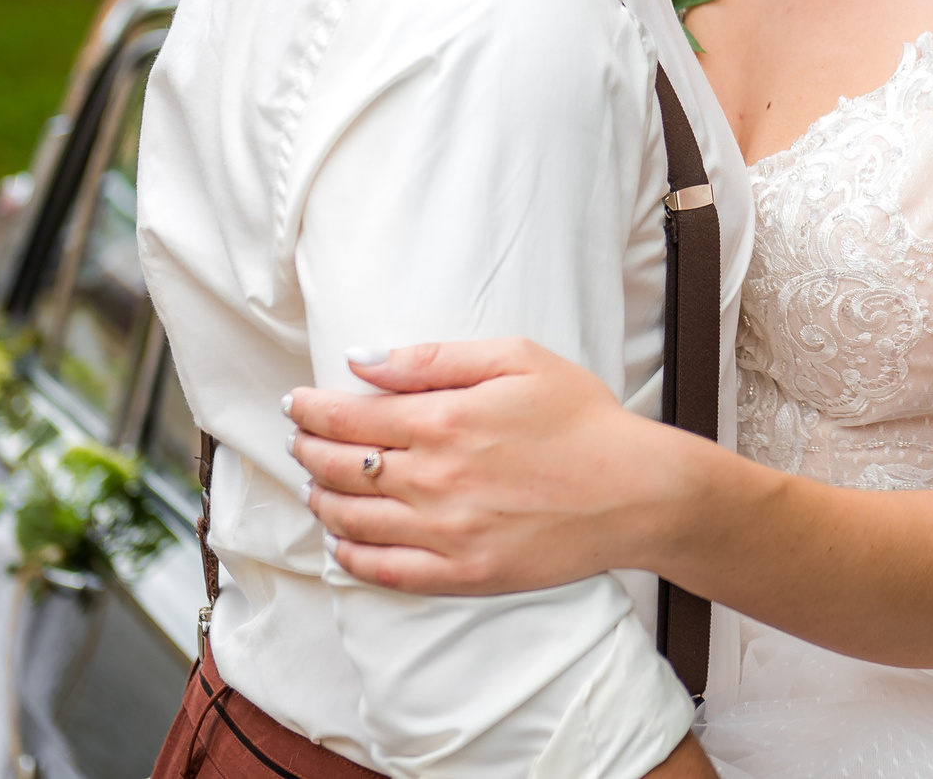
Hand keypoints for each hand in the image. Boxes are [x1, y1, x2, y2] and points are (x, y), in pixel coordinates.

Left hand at [284, 338, 684, 595]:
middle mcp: (435, 479)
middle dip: (308, 450)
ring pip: (352, 521)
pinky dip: (351, 557)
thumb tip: (363, 360)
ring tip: (314, 485)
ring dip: (320, 500)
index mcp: (445, 421)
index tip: (295, 402)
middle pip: (340, 468)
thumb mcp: (517, 359)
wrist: (637, 490)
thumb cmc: (582, 418)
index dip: (311, 409)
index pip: (349, 416)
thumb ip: (433, 359)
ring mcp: (446, 533)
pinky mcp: (463, 574)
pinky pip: (385, 572)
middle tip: (299, 439)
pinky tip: (341, 543)